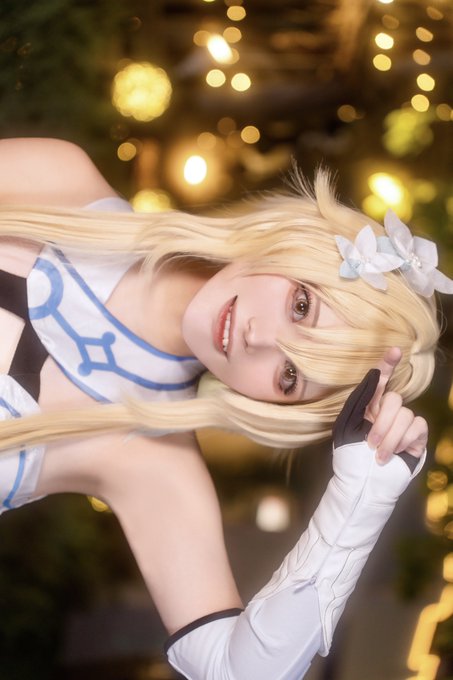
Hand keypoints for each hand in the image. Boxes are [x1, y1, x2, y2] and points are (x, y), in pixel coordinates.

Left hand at [333, 348, 427, 469]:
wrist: (362, 484)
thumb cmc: (349, 457)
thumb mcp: (346, 425)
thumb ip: (360, 398)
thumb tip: (375, 373)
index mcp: (369, 406)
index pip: (381, 380)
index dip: (388, 364)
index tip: (395, 350)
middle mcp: (388, 412)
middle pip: (394, 399)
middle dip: (381, 422)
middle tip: (370, 443)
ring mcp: (404, 424)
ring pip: (405, 414)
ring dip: (389, 437)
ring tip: (378, 455)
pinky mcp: (417, 437)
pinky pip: (417, 427)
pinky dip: (403, 441)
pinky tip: (394, 454)